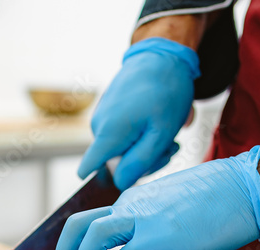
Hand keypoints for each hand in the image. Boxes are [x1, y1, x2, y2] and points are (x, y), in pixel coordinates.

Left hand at [40, 146, 259, 249]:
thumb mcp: (179, 209)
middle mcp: (132, 208)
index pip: (90, 222)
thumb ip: (157, 225)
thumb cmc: (223, 202)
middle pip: (76, 226)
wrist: (249, 188)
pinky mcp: (159, 237)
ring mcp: (144, 221)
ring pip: (90, 238)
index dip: (70, 248)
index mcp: (135, 203)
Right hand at [78, 37, 200, 190]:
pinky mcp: (108, 110)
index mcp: (107, 134)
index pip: (88, 169)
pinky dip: (141, 134)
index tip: (135, 172)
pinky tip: (157, 122)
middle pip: (114, 163)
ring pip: (120, 149)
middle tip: (171, 146)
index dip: (111, 178)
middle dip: (144, 161)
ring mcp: (102, 117)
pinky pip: (121, 134)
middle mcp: (98, 126)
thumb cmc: (165, 92)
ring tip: (167, 132)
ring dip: (145, 147)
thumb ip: (140, 162)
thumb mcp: (161, 133)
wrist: (161, 55)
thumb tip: (121, 183)